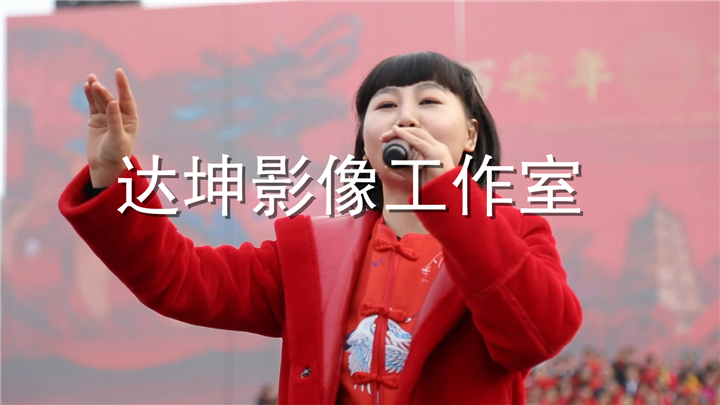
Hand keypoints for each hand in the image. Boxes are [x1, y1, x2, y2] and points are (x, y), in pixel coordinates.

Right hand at [84, 68, 138, 187]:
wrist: (105, 166)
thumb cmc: (116, 154)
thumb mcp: (117, 138)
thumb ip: (115, 120)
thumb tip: (114, 102)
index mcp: (130, 119)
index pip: (126, 99)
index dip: (122, 85)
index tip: (118, 72)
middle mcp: (119, 115)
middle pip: (111, 99)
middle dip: (103, 91)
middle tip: (95, 84)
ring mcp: (107, 117)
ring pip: (100, 101)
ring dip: (95, 90)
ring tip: (91, 79)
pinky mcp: (95, 120)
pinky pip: (92, 105)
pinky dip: (89, 97)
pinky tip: (86, 86)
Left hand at [379, 126, 455, 183]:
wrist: (444, 197)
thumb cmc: (432, 187)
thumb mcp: (414, 175)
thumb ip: (403, 170)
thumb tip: (387, 166)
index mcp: (435, 150)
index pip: (419, 136)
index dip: (404, 134)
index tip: (388, 138)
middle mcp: (438, 147)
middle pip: (417, 132)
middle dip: (399, 131)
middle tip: (383, 137)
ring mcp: (438, 149)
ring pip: (417, 134)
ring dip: (400, 132)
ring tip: (386, 136)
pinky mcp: (436, 154)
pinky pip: (418, 142)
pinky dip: (406, 136)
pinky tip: (396, 132)